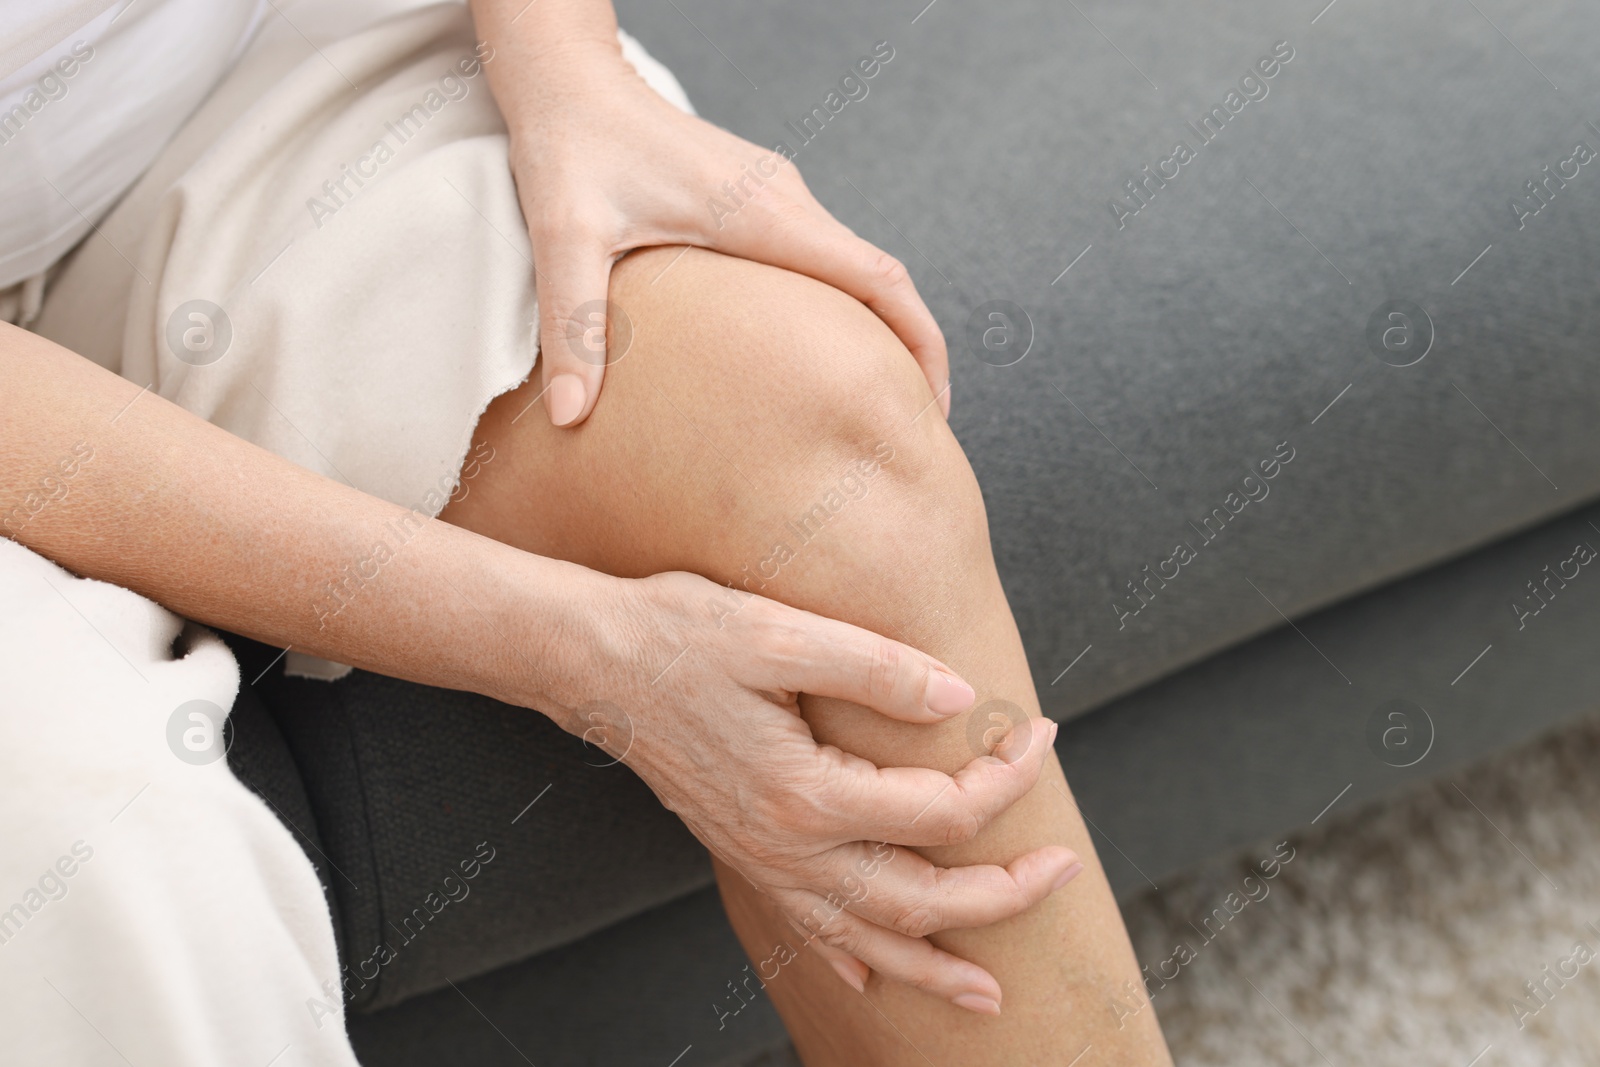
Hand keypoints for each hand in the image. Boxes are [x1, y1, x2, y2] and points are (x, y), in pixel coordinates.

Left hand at [493, 39, 949, 426]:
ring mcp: (776, 199)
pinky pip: (820, 260)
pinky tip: (813, 355)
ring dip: (874, 331)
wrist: (568, 82)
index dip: (919, 344)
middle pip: (881, 281)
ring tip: (869, 402)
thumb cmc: (570, 147)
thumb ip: (575, 327)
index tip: (932, 406)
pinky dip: (838, 310)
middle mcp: (785, 202)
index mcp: (765, 213)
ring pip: (852, 271)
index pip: (878, 279)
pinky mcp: (757, 201)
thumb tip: (572, 416)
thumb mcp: (565, 237)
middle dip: (909, 351)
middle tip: (906, 427)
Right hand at [556, 570, 1078, 1011]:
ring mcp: (762, 859)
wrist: (588, 661)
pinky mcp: (742, 851)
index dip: (1006, 778)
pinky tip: (870, 982)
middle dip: (1003, 894)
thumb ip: (876, 668)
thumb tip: (961, 699)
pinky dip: (848, 961)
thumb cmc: (678, 634)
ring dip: (933, 965)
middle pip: (919, 899)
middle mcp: (787, 845)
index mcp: (807, 793)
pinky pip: (805, 931)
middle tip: (1067, 866)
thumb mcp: (777, 633)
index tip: (1043, 731)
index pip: (941, 810)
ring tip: (990, 995)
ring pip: (865, 938)